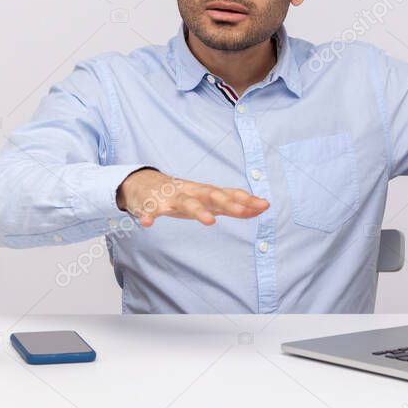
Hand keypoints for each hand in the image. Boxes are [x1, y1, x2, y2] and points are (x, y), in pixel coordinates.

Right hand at [116, 168, 269, 226]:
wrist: (143, 184)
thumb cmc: (180, 195)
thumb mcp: (206, 200)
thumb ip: (231, 206)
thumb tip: (261, 208)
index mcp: (204, 192)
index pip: (228, 194)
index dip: (245, 200)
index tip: (264, 205)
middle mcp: (191, 192)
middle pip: (211, 194)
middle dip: (227, 202)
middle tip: (241, 210)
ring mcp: (171, 197)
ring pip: (186, 202)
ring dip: (198, 210)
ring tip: (210, 221)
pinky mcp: (151, 204)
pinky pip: (150, 210)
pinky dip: (149, 215)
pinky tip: (148, 223)